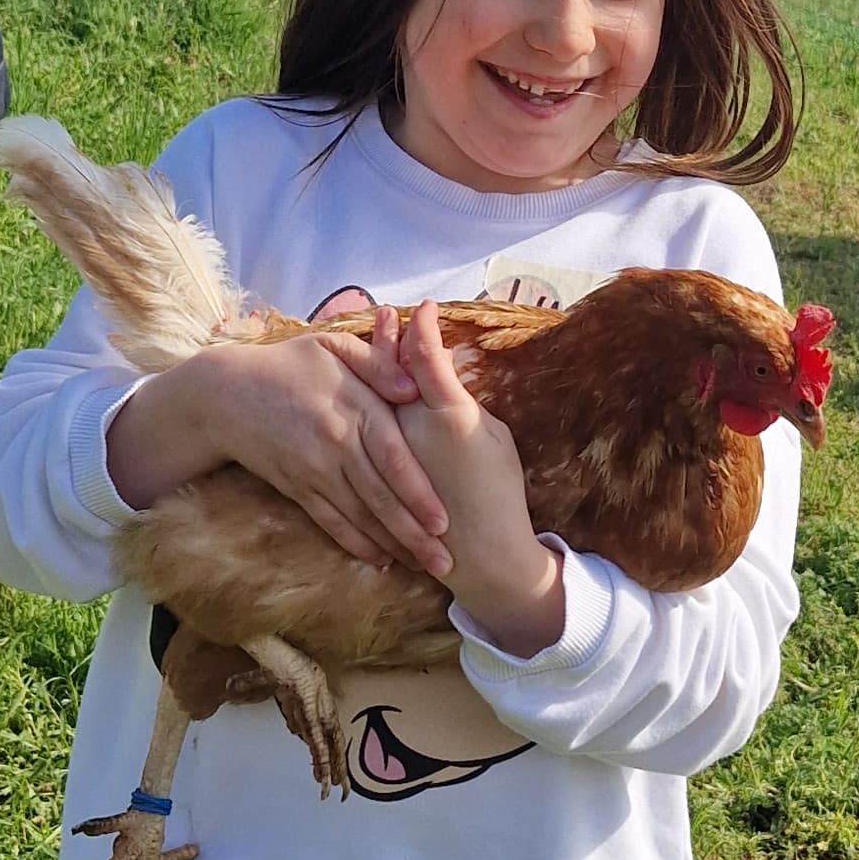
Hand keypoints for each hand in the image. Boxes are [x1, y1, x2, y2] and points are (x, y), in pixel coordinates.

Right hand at [105, 327, 452, 574]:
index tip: (443, 521)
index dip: (418, 491)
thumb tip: (414, 386)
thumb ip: (377, 362)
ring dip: (392, 545)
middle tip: (445, 563)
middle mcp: (333, 445)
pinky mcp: (296, 488)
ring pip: (358, 516)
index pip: (391, 456)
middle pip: (379, 496)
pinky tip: (381, 560)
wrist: (224, 394)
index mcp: (351, 408)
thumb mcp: (332, 346)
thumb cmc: (288, 365)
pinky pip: (330, 522)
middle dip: (413, 533)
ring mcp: (313, 471)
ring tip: (423, 568)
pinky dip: (356, 544)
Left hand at [391, 302, 565, 654]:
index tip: (426, 308)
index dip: (425, 328)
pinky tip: (359, 388)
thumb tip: (440, 374)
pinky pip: (363, 431)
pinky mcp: (376, 471)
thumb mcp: (492, 437)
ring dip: (371, 363)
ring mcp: (389, 450)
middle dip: (390, 337)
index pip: (428, 357)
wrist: (479, 551)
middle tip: (387, 312)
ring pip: (372, 396)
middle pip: (391, 370)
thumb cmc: (498, 491)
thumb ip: (461, 402)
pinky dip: (361, 405)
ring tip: (371, 335)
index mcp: (447, 416)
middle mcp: (411, 428)